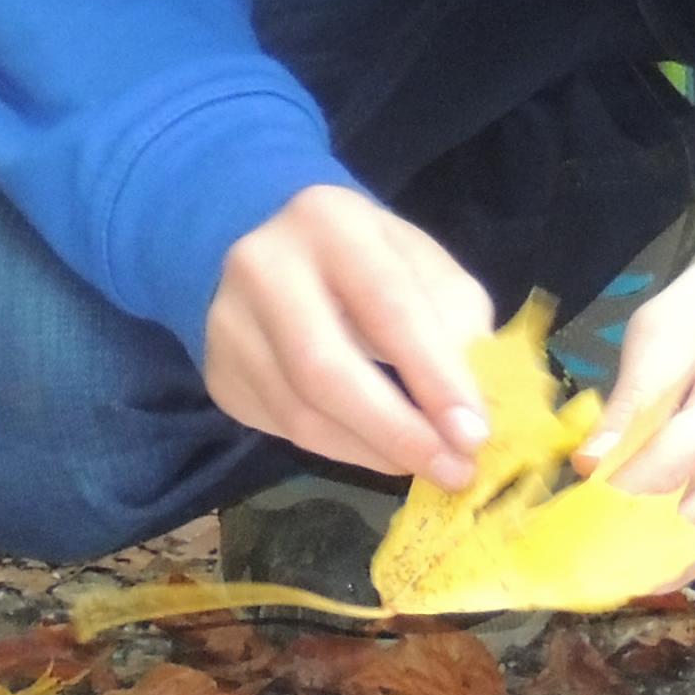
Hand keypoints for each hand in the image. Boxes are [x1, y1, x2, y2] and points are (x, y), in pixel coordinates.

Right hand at [202, 185, 495, 491]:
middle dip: (397, 431)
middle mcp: (262, 267)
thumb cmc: (369, 262)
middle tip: (453, 471)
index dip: (433, 377)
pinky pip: (283, 429)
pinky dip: (342, 450)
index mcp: (328, 222)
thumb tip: (468, 409)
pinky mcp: (219, 373)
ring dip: (373, 452)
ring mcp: (228, 322)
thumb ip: (455, 325)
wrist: (271, 252)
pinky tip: (377, 447)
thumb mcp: (425, 269)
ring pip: (300, 413)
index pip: (385, 307)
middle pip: (323, 369)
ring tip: (426, 466)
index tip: (475, 435)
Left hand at [582, 236, 694, 564]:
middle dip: (623, 518)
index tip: (567, 486)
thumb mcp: (679, 314)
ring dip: (652, 536)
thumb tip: (590, 462)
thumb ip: (637, 389)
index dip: (606, 486)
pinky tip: (666, 509)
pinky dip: (690, 540)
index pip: (668, 470)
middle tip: (578, 504)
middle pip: (686, 518)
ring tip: (616, 505)